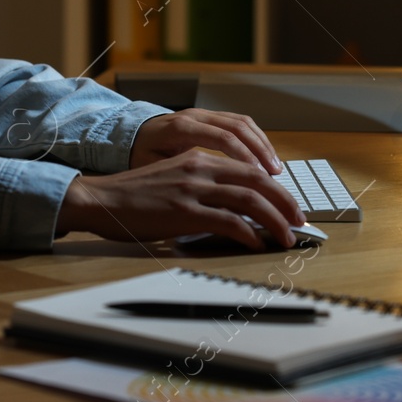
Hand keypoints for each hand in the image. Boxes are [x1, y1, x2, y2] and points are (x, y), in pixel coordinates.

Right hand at [57, 148, 306, 248]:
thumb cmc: (135, 195)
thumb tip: (236, 207)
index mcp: (199, 158)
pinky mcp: (184, 212)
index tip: (289, 206)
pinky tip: (256, 243)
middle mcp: (200, 168)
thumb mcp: (174, 178)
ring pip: (249, 200)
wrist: (102, 199)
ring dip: (274, 220)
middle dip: (285, 202)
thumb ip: (204, 185)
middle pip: (257, 181)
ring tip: (287, 236)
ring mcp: (192, 189)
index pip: (250, 169)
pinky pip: (227, 221)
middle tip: (300, 221)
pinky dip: (248, 233)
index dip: (276, 188)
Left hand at [129, 108, 282, 173]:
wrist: (126, 137)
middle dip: (262, 153)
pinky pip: (239, 123)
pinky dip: (256, 140)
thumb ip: (179, 180)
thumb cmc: (138, 160)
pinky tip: (265, 159)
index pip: (222, 138)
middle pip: (238, 128)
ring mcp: (203, 114)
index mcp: (179, 128)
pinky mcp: (209, 117)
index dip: (245, 157)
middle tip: (277, 177)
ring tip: (276, 170)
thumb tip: (208, 199)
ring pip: (242, 123)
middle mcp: (194, 116)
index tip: (260, 178)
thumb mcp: (152, 171)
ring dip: (262, 146)